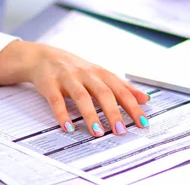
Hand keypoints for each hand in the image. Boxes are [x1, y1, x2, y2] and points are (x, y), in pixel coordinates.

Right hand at [0, 40, 149, 135]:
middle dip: (114, 112)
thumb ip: (122, 87)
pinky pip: (57, 100)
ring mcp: (69, 79)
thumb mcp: (101, 75)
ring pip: (82, 96)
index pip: (121, 90)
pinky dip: (62, 114)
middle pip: (104, 93)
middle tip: (121, 130)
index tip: (143, 123)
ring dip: (91, 115)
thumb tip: (145, 99)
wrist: (44, 57)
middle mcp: (87, 74)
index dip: (133, 106)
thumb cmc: (76, 69)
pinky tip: (68, 127)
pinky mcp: (51, 85)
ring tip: (98, 133)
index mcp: (101, 73)